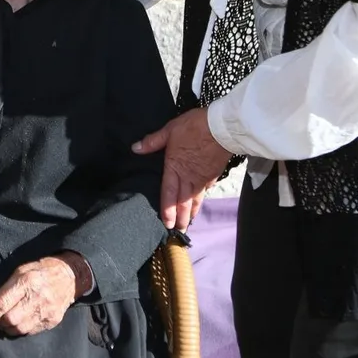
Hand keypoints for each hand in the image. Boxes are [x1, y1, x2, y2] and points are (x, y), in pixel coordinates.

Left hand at [0, 257, 77, 335]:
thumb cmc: (40, 271)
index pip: (4, 303)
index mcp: (27, 281)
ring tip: (8, 321)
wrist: (69, 276)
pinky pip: (32, 331)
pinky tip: (22, 321)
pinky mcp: (53, 320)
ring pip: (21, 328)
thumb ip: (4, 289)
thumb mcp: (20, 272)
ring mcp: (47, 310)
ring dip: (10, 328)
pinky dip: (23, 329)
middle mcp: (37, 297)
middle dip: (0, 322)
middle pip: (11, 319)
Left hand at [133, 108, 231, 231]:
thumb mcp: (170, 130)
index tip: (167, 224)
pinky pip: (206, 189)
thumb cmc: (195, 126)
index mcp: (175, 168)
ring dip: (192, 212)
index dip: (167, 210)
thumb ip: (153, 141)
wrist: (222, 126)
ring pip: (196, 199)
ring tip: (189, 222)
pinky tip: (201, 200)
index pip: (168, 194)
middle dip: (181, 217)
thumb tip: (135, 148)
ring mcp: (203, 177)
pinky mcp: (214, 173)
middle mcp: (189, 177)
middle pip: (183, 202)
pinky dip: (202, 197)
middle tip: (179, 230)